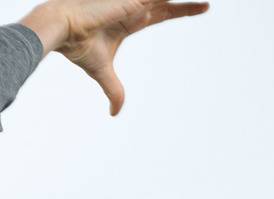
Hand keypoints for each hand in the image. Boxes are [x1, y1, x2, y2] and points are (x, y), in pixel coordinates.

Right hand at [20, 0, 209, 115]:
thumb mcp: (103, 72)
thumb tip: (115, 113)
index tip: (204, 7)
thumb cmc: (78, 46)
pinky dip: (172, 1)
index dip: (184, 10)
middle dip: (189, 5)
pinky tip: (185, 2)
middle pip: (170, 2)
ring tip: (206, 4)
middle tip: (210, 5)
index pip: (164, 12)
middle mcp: (135, 6)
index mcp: (130, 19)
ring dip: (183, 2)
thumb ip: (114, 90)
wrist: (64, 29)